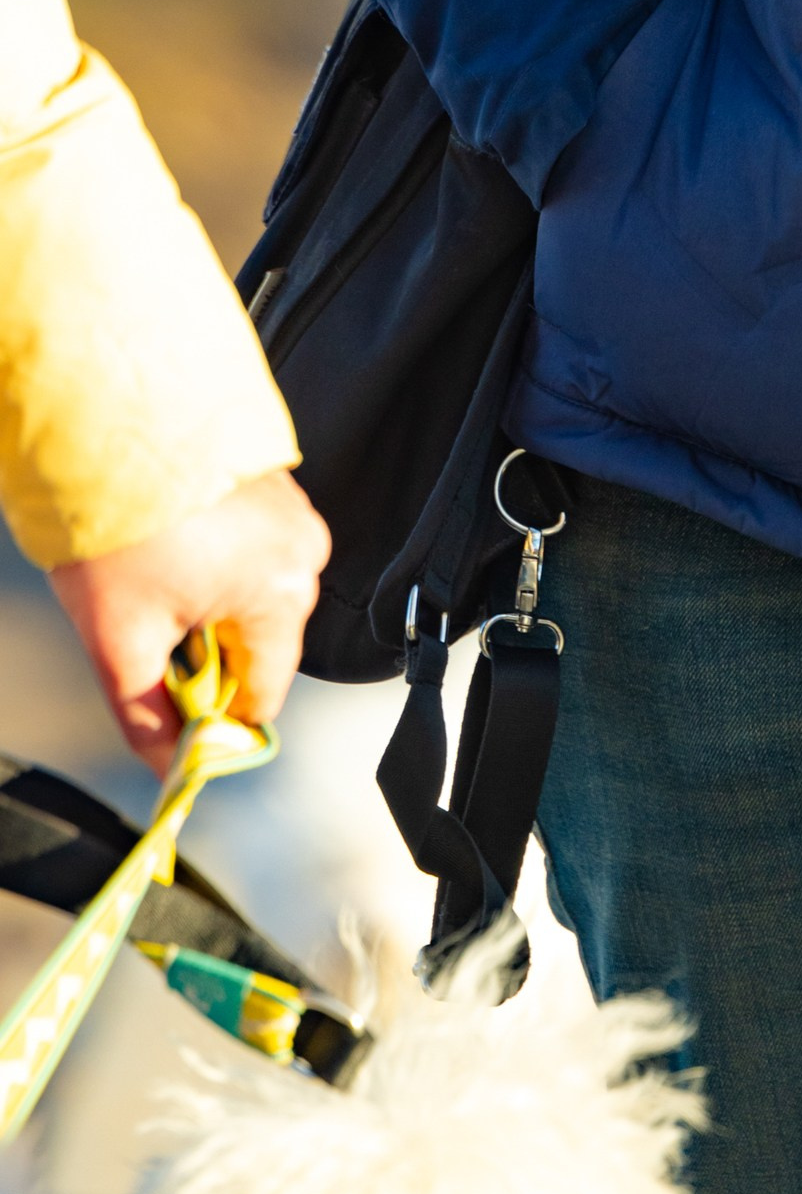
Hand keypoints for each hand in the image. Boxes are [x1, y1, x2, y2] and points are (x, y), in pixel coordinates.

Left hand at [47, 470, 329, 770]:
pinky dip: (212, 563)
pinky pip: (250, 552)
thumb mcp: (120, 644)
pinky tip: (168, 546)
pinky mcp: (273, 486)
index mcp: (283, 594)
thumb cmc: (118, 528)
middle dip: (205, 652)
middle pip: (259, 645)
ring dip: (206, 605)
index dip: (211, 716)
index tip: (167, 706)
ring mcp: (292, 512)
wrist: (106, 425)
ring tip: (153, 575)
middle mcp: (303, 551)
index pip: (262, 696)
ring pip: (252, 597)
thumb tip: (170, 769)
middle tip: (147, 625)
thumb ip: (148, 720)